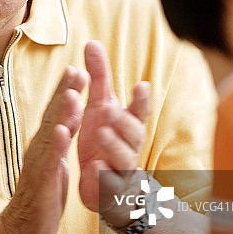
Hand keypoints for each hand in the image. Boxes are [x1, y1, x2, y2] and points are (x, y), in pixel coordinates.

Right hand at [0, 66, 86, 233]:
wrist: (21, 231)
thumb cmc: (40, 198)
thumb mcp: (54, 165)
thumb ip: (58, 145)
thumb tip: (63, 124)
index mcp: (46, 145)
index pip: (56, 114)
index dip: (66, 91)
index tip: (77, 69)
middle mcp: (40, 149)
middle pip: (53, 115)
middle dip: (65, 92)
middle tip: (77, 69)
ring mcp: (39, 164)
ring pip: (51, 133)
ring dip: (61, 112)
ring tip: (73, 92)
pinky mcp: (41, 181)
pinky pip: (50, 160)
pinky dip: (56, 144)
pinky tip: (62, 130)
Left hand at [78, 41, 149, 214]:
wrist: (106, 187)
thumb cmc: (105, 141)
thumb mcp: (99, 107)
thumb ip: (98, 78)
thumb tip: (92, 42)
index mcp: (127, 126)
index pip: (139, 112)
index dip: (141, 100)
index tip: (141, 85)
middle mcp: (129, 147)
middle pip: (134, 135)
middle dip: (124, 122)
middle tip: (109, 110)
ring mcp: (121, 171)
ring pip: (124, 161)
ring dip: (114, 147)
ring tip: (101, 134)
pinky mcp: (110, 191)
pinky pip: (109, 186)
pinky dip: (101, 177)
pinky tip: (91, 169)